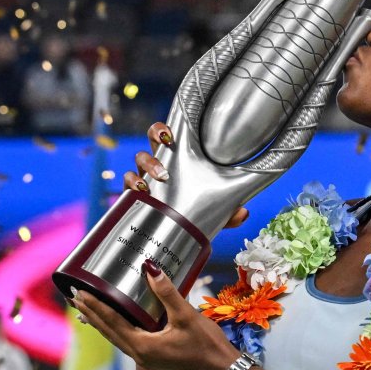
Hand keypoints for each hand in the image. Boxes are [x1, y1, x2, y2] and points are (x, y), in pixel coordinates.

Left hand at [71, 259, 240, 369]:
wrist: (222, 367)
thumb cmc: (206, 343)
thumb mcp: (186, 316)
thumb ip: (167, 292)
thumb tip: (149, 268)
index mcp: (143, 347)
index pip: (112, 322)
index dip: (95, 306)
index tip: (79, 292)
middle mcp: (139, 355)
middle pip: (107, 331)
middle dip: (90, 314)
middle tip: (74, 297)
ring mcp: (145, 358)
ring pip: (115, 337)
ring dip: (100, 322)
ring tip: (86, 308)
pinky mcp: (152, 358)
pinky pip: (125, 340)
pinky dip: (114, 328)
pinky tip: (113, 321)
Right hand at [123, 122, 249, 228]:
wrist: (173, 240)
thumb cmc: (195, 217)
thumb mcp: (214, 215)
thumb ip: (228, 214)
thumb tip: (243, 213)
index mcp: (179, 160)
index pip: (171, 136)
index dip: (167, 128)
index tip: (171, 133)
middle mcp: (161, 164)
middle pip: (152, 138)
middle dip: (155, 135)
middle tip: (166, 143)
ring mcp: (145, 177)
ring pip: (138, 159)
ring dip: (146, 164)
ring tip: (158, 175)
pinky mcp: (133, 195)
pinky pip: (126, 183)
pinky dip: (131, 184)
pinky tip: (140, 191)